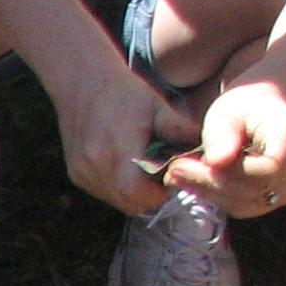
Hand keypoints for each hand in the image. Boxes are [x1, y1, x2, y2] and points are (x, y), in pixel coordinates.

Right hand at [53, 62, 197, 213]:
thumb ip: (181, 129)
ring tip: (141, 166)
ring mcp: (83, 172)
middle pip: (129, 203)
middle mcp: (96, 165)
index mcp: (118, 149)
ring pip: (116, 200)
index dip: (158, 194)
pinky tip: (123, 163)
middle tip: (159, 174)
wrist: (82, 82)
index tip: (169, 179)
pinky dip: (116, 186)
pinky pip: (103, 192)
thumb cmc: (126, 92)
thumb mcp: (158, 106)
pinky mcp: (76, 174)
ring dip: (132, 192)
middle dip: (149, 196)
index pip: (138, 195)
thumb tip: (210, 151)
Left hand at [170, 81, 285, 217]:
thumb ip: (222, 134)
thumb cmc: (246, 105)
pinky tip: (194, 183)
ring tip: (178, 177)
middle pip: (254, 191)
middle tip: (173, 173)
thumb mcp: (228, 109)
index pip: (265, 171)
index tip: (185, 165)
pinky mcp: (278, 196)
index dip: (225, 174)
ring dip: (210, 194)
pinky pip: (247, 206)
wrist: (266, 110)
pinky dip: (218, 197)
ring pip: (248, 204)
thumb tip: (217, 162)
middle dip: (209, 185)